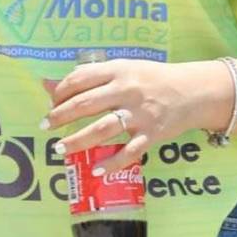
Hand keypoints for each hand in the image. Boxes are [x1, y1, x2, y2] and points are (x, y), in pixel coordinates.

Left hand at [42, 59, 233, 173]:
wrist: (191, 91)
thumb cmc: (151, 78)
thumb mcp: (123, 68)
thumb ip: (90, 75)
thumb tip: (50, 83)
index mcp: (118, 70)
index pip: (81, 79)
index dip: (60, 91)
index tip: (49, 101)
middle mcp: (127, 91)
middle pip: (86, 104)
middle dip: (61, 116)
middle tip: (44, 126)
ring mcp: (139, 114)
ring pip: (102, 129)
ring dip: (77, 141)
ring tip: (59, 149)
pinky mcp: (151, 135)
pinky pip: (128, 152)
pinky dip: (111, 162)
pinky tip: (95, 169)